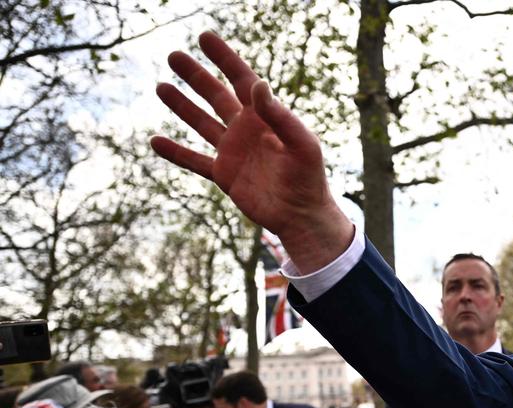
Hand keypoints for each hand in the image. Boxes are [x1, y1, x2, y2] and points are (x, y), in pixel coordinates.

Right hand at [151, 32, 353, 271]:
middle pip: (216, 96)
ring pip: (202, 123)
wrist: (302, 216)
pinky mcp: (225, 175)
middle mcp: (247, 130)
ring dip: (182, 106)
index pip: (242, 80)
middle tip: (174, 55)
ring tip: (161, 86)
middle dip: (196, 76)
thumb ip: (280, 116)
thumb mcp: (300, 144)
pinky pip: (195, 161)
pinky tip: (155, 141)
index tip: (205, 37)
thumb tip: (258, 84)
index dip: (225, 58)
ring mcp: (234, 151)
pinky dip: (176, 152)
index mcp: (265, 117)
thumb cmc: (308, 178)